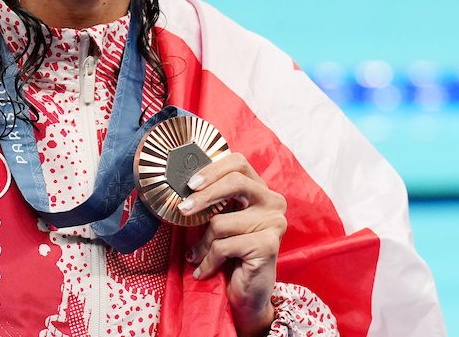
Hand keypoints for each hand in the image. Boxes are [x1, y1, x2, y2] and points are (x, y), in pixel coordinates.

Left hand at [179, 152, 286, 336]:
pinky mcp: (268, 245)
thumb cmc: (230, 255)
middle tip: (183, 209)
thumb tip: (184, 184)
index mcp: (261, 191)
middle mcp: (273, 203)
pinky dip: (208, 260)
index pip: (239, 163)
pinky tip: (205, 270)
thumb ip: (213, 200)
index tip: (190, 184)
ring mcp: (274, 223)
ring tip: (197, 255)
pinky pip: (224, 245)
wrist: (247, 295)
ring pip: (221, 221)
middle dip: (204, 196)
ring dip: (202, 243)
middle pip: (235, 181)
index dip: (212, 169)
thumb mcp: (221, 220)